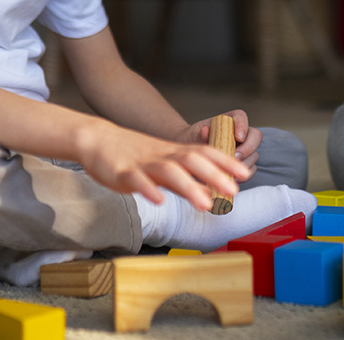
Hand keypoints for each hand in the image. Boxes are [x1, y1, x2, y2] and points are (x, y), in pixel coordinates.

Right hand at [74, 119, 250, 210]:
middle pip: (191, 160)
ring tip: (205, 203)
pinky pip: (136, 180)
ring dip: (189, 186)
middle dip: (214, 174)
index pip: (204, 152)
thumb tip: (211, 192)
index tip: (246, 172)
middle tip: (234, 190)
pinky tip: (159, 200)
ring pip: (168, 171)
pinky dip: (148, 189)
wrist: (97, 139)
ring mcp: (142, 163)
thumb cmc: (132, 154)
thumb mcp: (162, 163)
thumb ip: (185, 178)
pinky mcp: (121, 172)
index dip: (225, 161)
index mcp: (172, 152)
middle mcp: (161, 155)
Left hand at [176, 109, 262, 179]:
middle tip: (236, 157)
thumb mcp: (193, 136)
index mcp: (228, 121)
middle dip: (248, 148)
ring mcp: (244, 149)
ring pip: (254, 155)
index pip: (241, 117)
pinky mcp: (244, 164)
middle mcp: (239, 134)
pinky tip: (232, 179)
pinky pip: (251, 170)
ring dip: (245, 164)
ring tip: (232, 171)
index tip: (238, 137)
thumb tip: (205, 130)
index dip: (243, 125)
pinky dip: (243, 176)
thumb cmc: (192, 141)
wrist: (189, 156)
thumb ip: (200, 134)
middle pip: (255, 136)